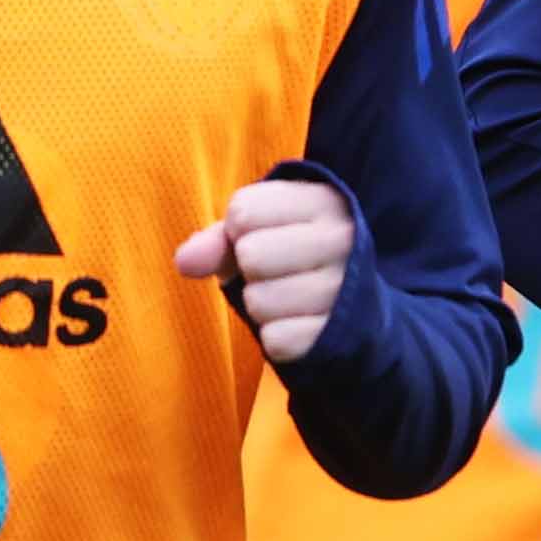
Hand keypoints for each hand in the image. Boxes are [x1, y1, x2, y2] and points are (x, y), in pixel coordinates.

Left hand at [172, 176, 356, 366]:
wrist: (354, 301)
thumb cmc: (292, 252)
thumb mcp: (257, 231)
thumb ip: (216, 240)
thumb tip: (185, 263)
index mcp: (323, 201)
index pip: (243, 212)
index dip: (238, 228)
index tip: (266, 233)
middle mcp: (343, 239)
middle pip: (252, 255)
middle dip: (250, 268)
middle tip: (276, 269)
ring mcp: (345, 288)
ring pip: (260, 301)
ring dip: (261, 304)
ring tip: (288, 296)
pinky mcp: (338, 333)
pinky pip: (276, 339)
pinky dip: (277, 336)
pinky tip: (299, 322)